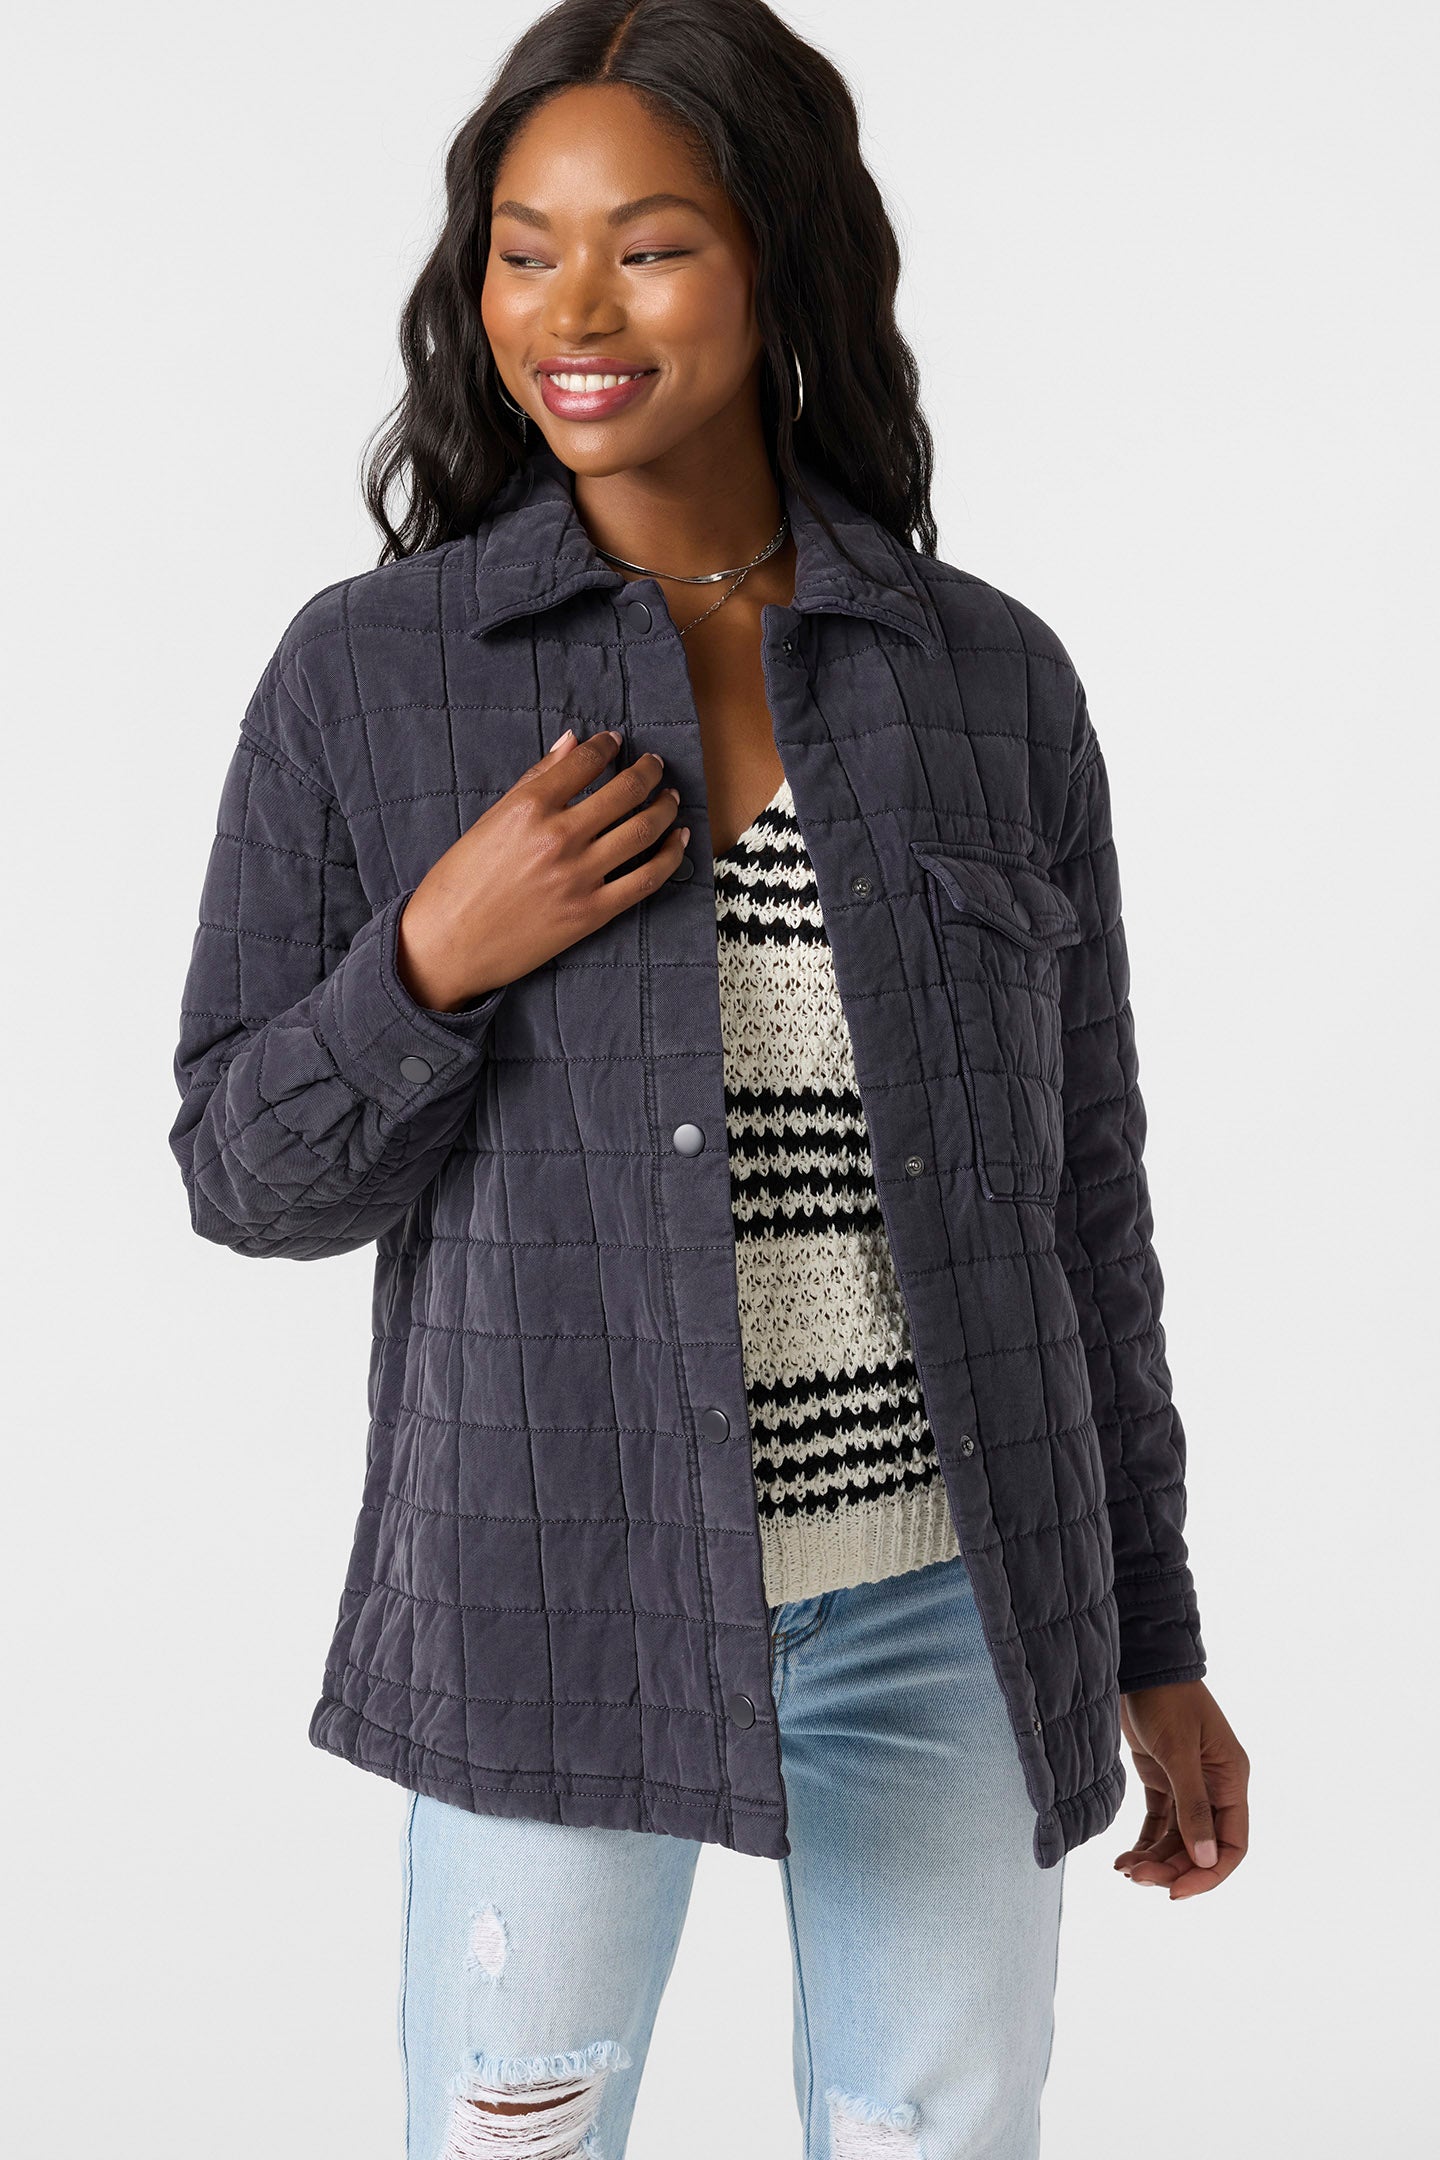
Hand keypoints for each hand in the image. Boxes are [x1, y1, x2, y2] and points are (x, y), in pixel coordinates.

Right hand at [396, 726, 688, 1010]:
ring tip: (669, 798)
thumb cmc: (458, 882)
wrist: (447, 945)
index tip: (617, 742)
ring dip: (664, 807)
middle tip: (655, 765)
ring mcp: (578, 876)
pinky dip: (670, 856)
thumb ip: (536, 780)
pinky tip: (678, 840)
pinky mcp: (591, 913)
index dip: (607, 747)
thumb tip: (571, 742)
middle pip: (624, 791)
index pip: (584, 762)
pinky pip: (646, 879)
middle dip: (648, 771)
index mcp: (528, 807)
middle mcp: (558, 837)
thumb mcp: (490, 820)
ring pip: (643, 830)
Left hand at [1114, 1679, 1249, 1899]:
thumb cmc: (1166, 1699)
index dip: (1209, 1874)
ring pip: (1177, 1839)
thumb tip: (1206, 1860)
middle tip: (1136, 1878)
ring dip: (1155, 1858)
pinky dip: (1145, 1842)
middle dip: (1172, 1868)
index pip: (1233, 1845)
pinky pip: (1159, 1823)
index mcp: (1231, 1781)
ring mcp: (1188, 1784)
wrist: (1141, 1664)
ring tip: (1124, 1870)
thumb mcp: (1179, 1751)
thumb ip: (1192, 1806)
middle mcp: (1214, 1788)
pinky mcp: (1162, 1779)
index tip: (1176, 1892)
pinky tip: (1124, 1857)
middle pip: (1201, 1847)